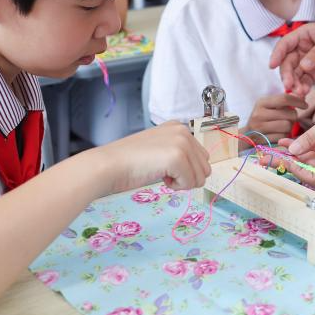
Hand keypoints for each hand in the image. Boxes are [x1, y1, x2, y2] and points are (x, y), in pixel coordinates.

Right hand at [92, 121, 210, 194]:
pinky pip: (190, 184)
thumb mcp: (160, 149)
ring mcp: (181, 143)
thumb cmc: (130, 162)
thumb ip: (181, 154)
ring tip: (160, 173)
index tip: (164, 166)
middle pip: (205, 168)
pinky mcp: (177, 158)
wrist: (109, 165)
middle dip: (187, 177)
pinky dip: (176, 187)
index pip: (202, 157)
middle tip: (163, 172)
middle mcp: (183, 131)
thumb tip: (202, 172)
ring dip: (182, 182)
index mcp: (179, 127)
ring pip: (201, 177)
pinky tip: (158, 176)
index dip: (185, 170)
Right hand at [244, 93, 303, 144]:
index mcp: (262, 102)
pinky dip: (285, 135)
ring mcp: (260, 128)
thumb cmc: (262, 118)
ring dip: (290, 127)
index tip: (305, 105)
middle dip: (294, 116)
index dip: (298, 101)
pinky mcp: (263, 140)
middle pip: (289, 114)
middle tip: (290, 118)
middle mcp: (259, 114)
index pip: (284, 98)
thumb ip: (283, 100)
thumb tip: (302, 96)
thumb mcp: (268, 105)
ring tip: (284, 125)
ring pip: (288, 126)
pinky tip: (279, 133)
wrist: (245, 135)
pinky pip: (283, 137)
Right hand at [268, 23, 314, 95]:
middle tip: (289, 85)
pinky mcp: (314, 75)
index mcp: (303, 35)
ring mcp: (306, 63)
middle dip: (286, 74)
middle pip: (287, 62)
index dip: (277, 54)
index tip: (272, 65)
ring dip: (293, 84)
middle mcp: (301, 49)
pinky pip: (303, 82)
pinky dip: (302, 88)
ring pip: (294, 74)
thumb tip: (304, 66)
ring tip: (299, 92)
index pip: (285, 43)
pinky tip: (304, 93)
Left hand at [279, 85, 314, 170]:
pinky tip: (286, 140)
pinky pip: (313, 150)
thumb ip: (311, 138)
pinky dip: (300, 146)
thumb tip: (292, 150)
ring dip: (293, 154)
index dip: (299, 171)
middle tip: (271, 156)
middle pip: (311, 169)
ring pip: (310, 160)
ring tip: (276, 146)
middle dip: (291, 163)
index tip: (285, 161)